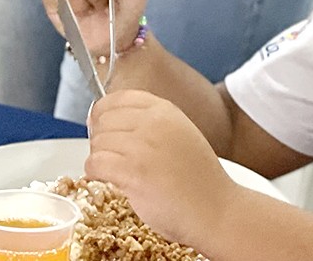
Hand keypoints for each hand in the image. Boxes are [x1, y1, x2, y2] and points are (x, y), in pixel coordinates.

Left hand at [85, 90, 236, 250]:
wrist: (218, 213)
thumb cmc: (199, 182)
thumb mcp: (180, 134)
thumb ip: (150, 122)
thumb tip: (107, 119)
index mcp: (164, 110)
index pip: (116, 98)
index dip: (103, 113)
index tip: (101, 127)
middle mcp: (152, 122)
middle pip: (102, 119)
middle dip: (99, 138)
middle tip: (108, 155)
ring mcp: (142, 146)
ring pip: (97, 142)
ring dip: (98, 157)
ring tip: (113, 171)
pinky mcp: (132, 171)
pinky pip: (95, 164)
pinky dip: (94, 173)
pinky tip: (108, 180)